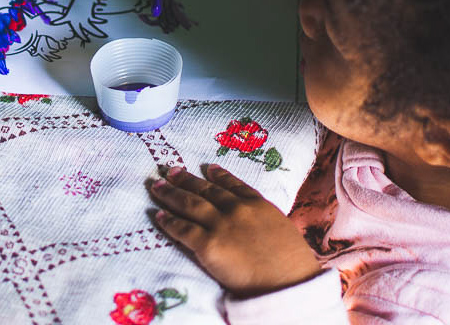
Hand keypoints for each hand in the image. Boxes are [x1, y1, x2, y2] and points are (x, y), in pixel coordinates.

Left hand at [148, 163, 321, 297]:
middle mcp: (236, 208)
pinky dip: (169, 222)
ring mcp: (221, 224)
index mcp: (257, 203)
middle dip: (186, 180)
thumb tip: (255, 225)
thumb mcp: (280, 228)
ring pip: (190, 204)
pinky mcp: (208, 244)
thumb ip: (263, 221)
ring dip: (171, 194)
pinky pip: (184, 230)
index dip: (217, 175)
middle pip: (206, 190)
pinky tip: (158, 216)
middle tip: (171, 171)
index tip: (207, 168)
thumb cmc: (292, 262)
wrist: (288, 281)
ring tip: (158, 186)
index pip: (232, 184)